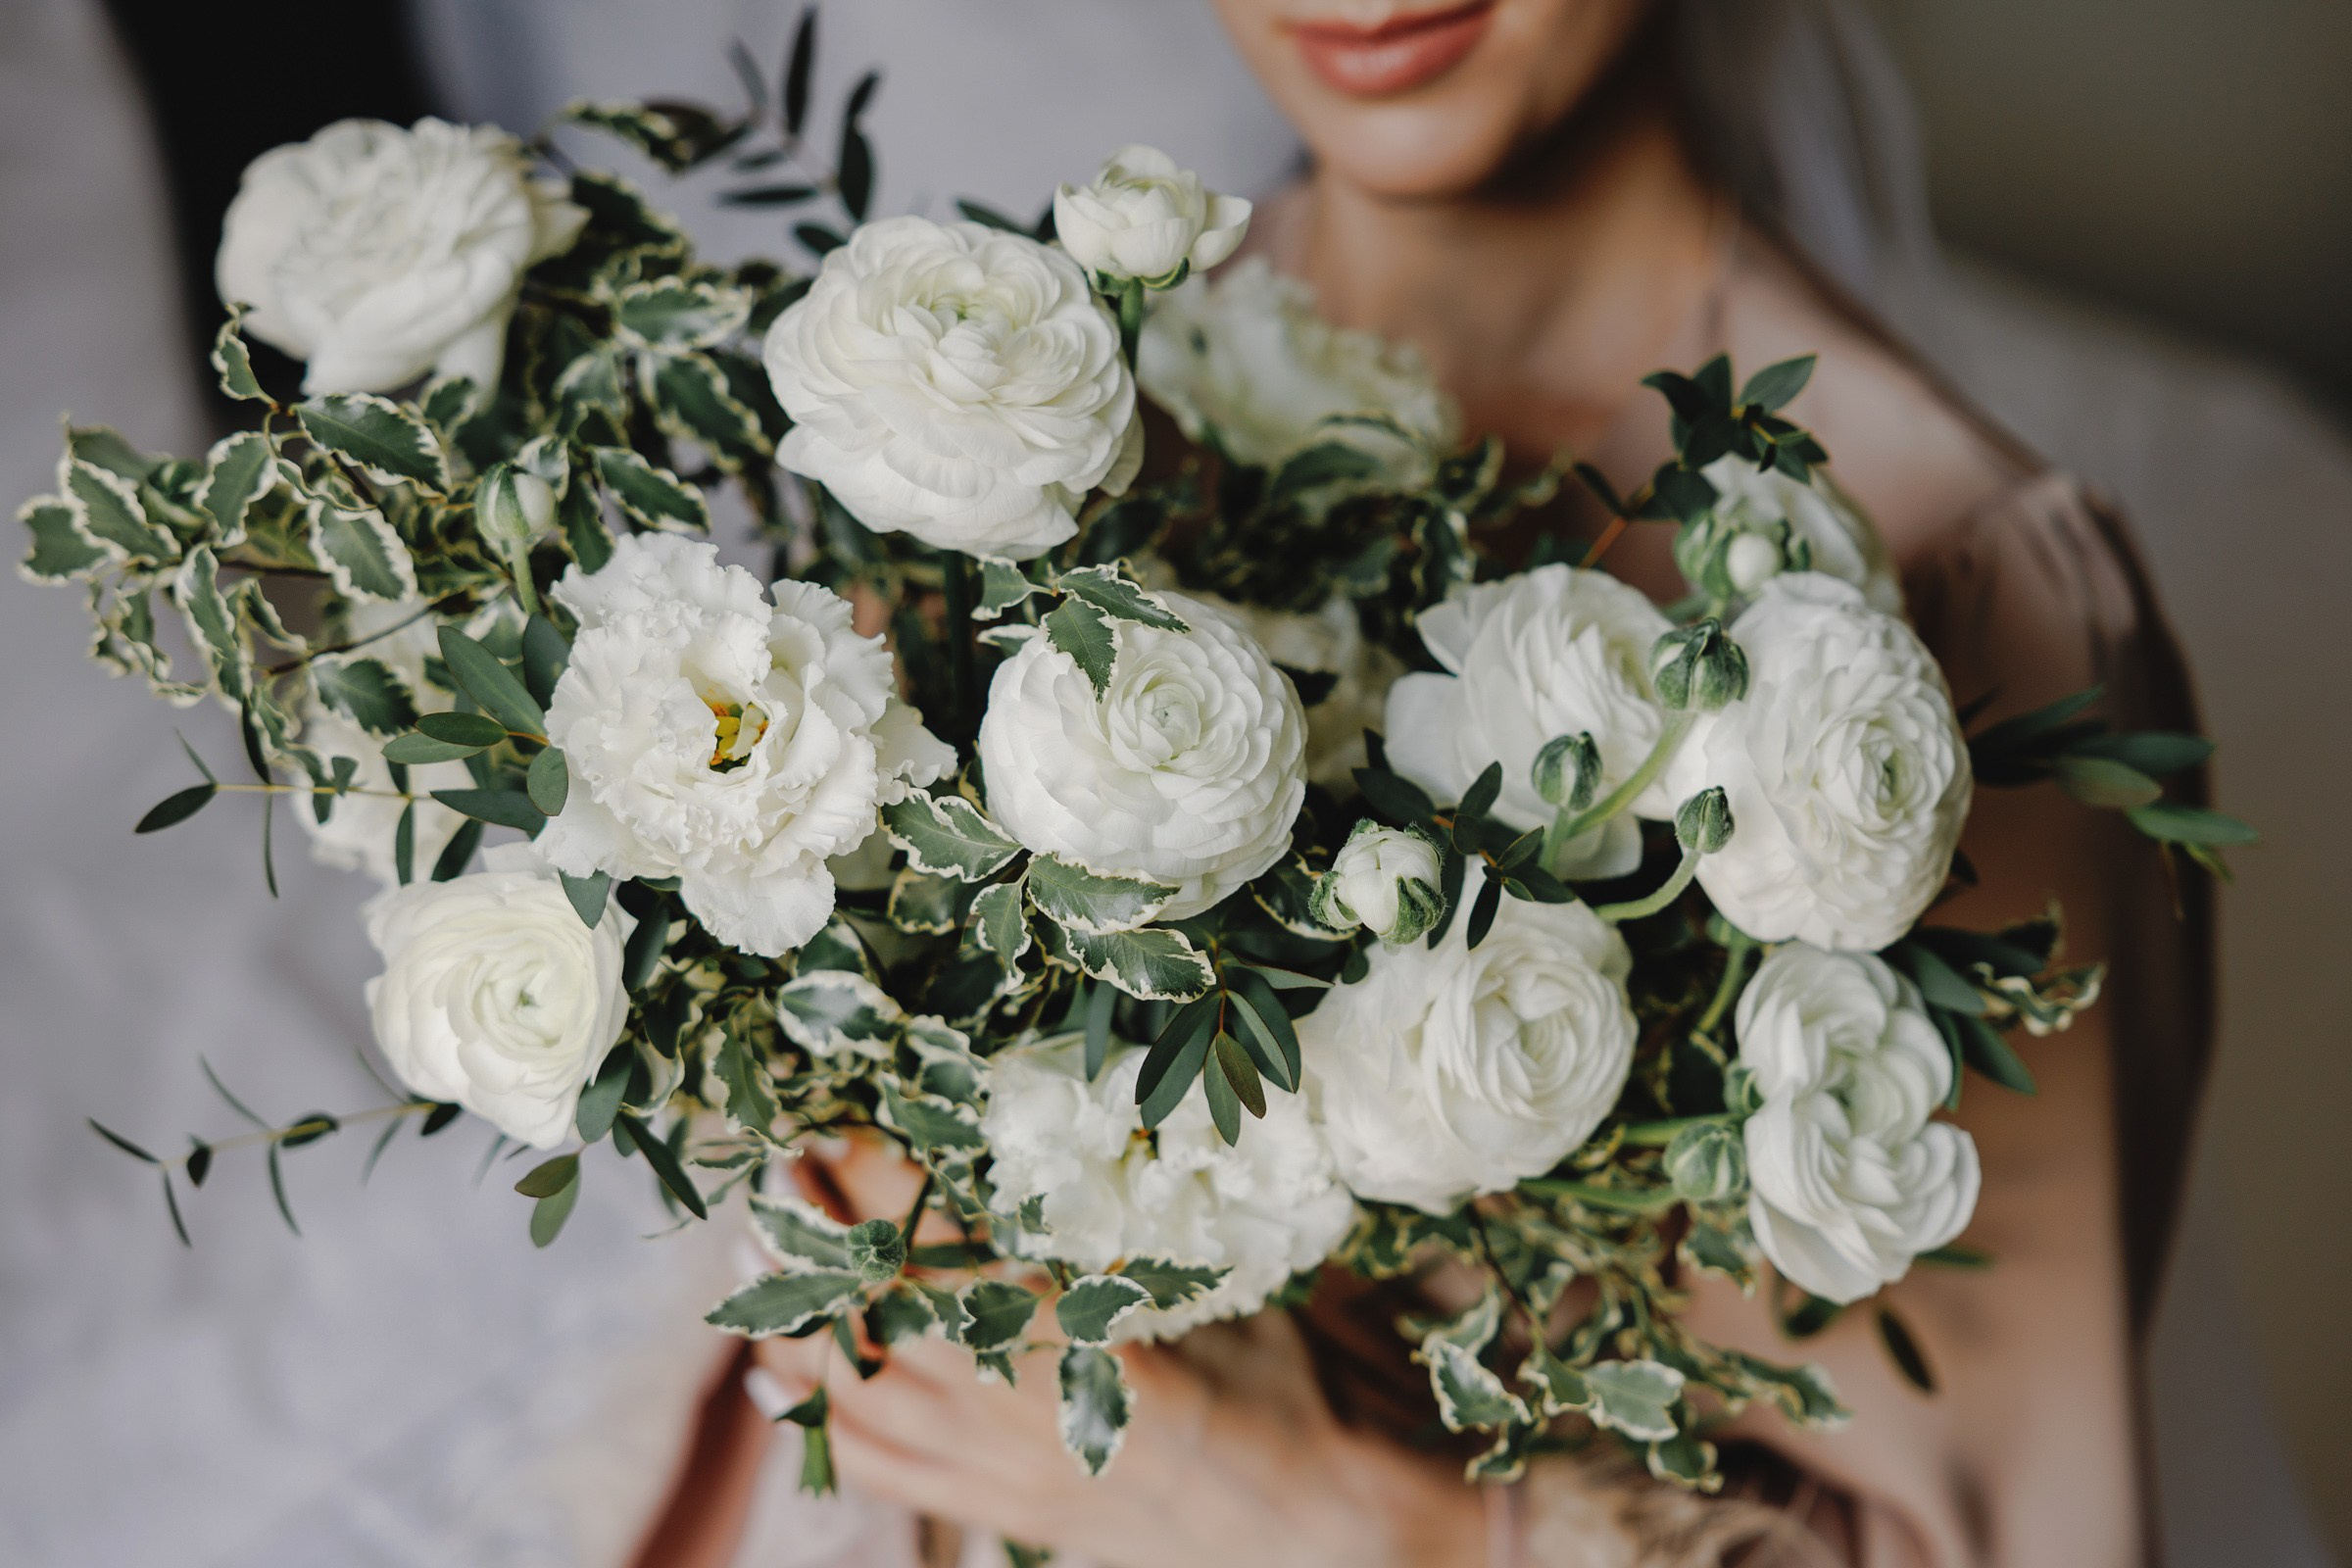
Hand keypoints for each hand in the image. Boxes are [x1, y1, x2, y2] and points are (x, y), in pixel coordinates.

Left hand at [753, 1140, 1487, 1567]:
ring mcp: (1000, 1473)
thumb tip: (1063, 1115)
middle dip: (817, 1244)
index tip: (841, 1125)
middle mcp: (1024, 1415)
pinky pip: (877, 1471)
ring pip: (858, 1400)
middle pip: (879, 1322)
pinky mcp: (996, 1511)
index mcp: (1084, 1343)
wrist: (1309, 1525)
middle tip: (777, 1170)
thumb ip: (1127, 1226)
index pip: (948, 1253)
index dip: (883, 1189)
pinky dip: (813, 1422)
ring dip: (795, 1321)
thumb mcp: (1214, 1286)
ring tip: (756, 1249)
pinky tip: (773, 1376)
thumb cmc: (1281, 1386)